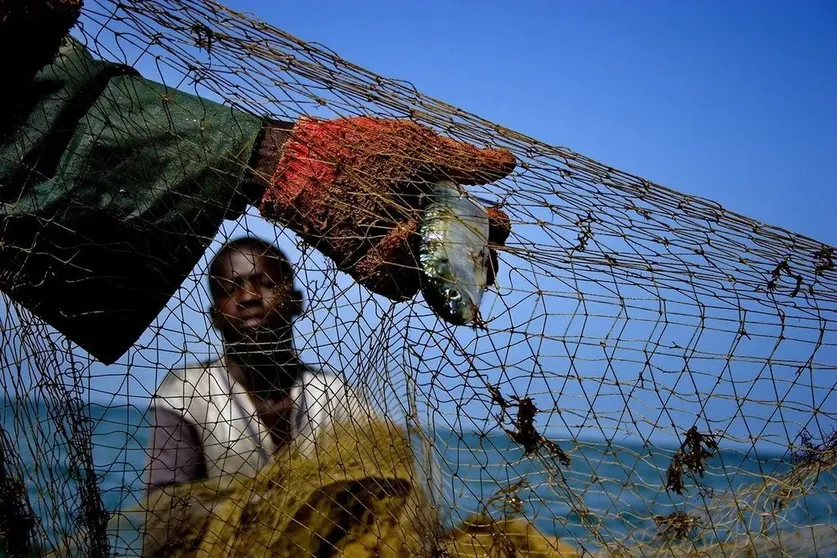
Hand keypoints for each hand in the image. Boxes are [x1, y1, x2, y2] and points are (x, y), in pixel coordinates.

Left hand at [258, 117, 514, 299]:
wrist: (306, 165)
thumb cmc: (361, 150)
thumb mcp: (419, 150)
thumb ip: (464, 162)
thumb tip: (511, 162)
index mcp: (436, 202)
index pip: (478, 225)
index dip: (495, 229)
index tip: (501, 224)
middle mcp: (420, 231)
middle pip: (463, 262)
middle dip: (481, 265)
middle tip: (487, 259)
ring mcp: (396, 254)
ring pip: (436, 281)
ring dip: (444, 268)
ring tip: (430, 231)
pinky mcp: (371, 271)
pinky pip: (399, 287)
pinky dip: (403, 267)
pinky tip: (400, 233)